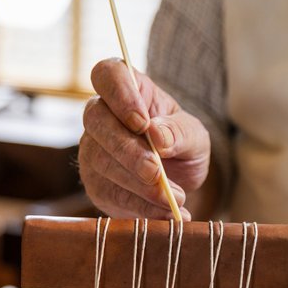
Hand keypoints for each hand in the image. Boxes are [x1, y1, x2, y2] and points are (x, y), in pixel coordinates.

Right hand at [79, 59, 210, 218]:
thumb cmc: (182, 144)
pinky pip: (109, 193)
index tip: (142, 122)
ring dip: (138, 184)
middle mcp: (101, 116)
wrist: (179, 179)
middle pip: (97, 122)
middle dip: (127, 150)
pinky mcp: (96, 184)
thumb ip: (180, 132)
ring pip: (101, 161)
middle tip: (156, 171)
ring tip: (175, 198)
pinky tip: (166, 213)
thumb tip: (159, 135)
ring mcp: (92, 150)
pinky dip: (140, 206)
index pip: (107, 74)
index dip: (119, 94)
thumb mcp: (194, 135)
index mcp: (128, 90)